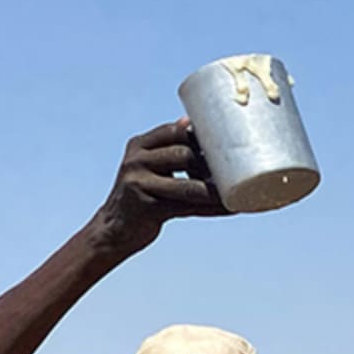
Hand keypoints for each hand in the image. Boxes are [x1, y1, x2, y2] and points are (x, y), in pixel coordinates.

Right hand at [86, 121, 229, 256]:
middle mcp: (137, 161)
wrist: (114, 230)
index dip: (201, 135)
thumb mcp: (147, 166)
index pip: (174, 131)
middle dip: (211, 163)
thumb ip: (168, 150)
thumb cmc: (141, 195)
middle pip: (183, 155)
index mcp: (139, 146)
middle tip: (237, 169)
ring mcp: (140, 185)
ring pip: (188, 186)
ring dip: (216, 190)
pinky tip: (231, 208)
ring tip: (240, 191)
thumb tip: (192, 124)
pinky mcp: (148, 209)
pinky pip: (188, 208)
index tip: (226, 140)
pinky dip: (212, 209)